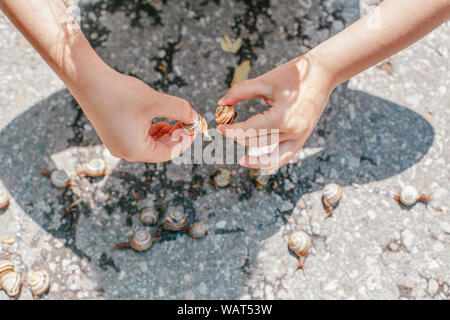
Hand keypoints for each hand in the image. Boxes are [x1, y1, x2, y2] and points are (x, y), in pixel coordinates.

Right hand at [76, 68, 196, 162]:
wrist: (87, 80)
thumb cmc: (120, 92)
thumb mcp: (156, 101)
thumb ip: (180, 110)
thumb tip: (195, 117)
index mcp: (134, 150)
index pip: (168, 153)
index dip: (184, 141)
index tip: (194, 127)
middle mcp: (125, 152)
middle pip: (159, 150)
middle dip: (175, 136)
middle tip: (187, 121)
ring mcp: (118, 144)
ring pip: (150, 143)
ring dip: (165, 132)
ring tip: (174, 117)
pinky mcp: (114, 135)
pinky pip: (139, 137)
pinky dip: (152, 129)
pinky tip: (159, 117)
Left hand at [217, 54, 334, 170]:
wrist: (322, 73)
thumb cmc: (293, 74)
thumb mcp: (265, 81)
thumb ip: (240, 92)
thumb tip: (221, 104)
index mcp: (282, 117)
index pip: (250, 130)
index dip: (232, 131)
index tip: (219, 127)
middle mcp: (292, 132)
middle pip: (258, 142)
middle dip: (239, 137)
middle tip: (225, 131)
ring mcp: (300, 137)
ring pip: (273, 155)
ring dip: (255, 157)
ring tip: (242, 160)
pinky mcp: (303, 137)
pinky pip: (287, 156)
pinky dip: (274, 162)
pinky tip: (262, 164)